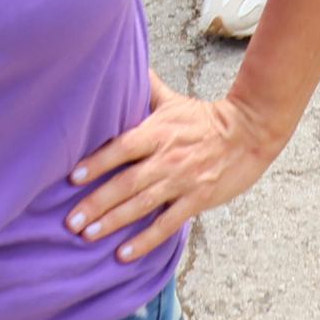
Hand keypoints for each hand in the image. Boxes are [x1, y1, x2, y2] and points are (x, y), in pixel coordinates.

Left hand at [68, 73, 282, 261]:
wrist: (249, 133)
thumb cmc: (206, 119)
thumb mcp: (174, 101)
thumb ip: (147, 89)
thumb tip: (124, 64)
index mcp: (158, 132)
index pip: (122, 147)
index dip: (97, 162)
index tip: (73, 178)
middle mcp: (167, 158)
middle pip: (127, 182)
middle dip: (97, 202)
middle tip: (71, 221)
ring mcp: (182, 181)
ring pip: (143, 205)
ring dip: (114, 222)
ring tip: (88, 236)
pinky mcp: (197, 200)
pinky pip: (167, 224)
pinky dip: (145, 240)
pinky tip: (124, 254)